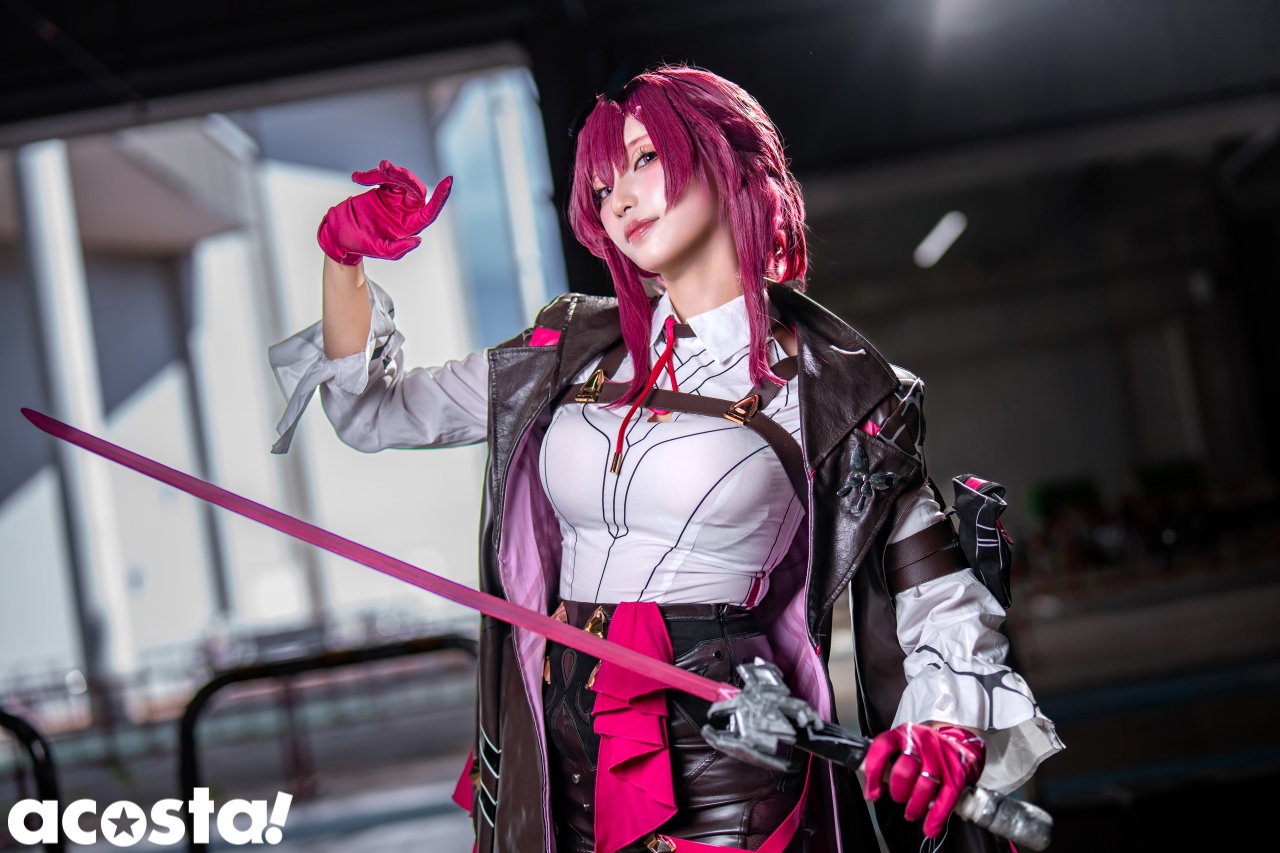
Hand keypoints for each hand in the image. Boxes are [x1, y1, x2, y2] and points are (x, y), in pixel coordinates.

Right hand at [317, 161, 452, 264]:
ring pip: (400, 179)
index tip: (448, 182)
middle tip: (384, 168)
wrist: (340, 232)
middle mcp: (406, 211)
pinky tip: (358, 178)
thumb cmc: (361, 244)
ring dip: (384, 173)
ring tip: (363, 177)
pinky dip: (372, 174)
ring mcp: (395, 199)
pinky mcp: (383, 189)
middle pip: (415, 189)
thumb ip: (399, 248)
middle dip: (402, 176)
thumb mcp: (381, 250)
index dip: (440, 197)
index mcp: (410, 225)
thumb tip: (418, 239)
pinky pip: (385, 176)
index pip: (430, 211)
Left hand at [863, 722, 985, 837]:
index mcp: (902, 734)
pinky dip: (936, 817)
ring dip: (915, 807)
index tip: (872, 794)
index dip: (874, 773)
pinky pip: (946, 798)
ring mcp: (941, 756)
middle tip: (898, 799)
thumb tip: (870, 789)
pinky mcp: (957, 772)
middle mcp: (922, 741)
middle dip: (898, 792)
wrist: (958, 746)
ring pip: (925, 786)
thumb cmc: (923, 751)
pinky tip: (930, 828)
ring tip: (911, 813)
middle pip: (904, 770)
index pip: (882, 748)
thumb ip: (885, 762)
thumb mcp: (902, 747)